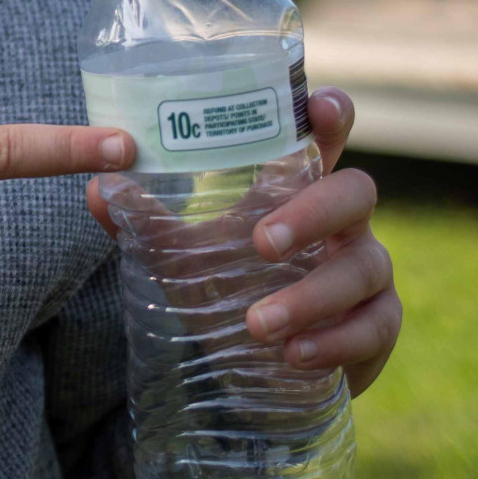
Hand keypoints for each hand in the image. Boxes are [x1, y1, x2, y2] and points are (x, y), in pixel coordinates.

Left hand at [85, 88, 401, 394]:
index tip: (319, 106)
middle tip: (261, 243)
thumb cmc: (228, 290)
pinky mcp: (380, 325)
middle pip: (355, 192)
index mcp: (299, 189)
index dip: (331, 114)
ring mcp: (368, 271)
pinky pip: (374, 325)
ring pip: (365, 266)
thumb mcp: (183, 255)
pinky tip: (293, 354)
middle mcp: (344, 222)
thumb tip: (97, 186)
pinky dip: (333, 340)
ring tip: (257, 325)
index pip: (327, 136)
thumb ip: (146, 223)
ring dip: (309, 296)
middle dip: (311, 214)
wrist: (259, 372)